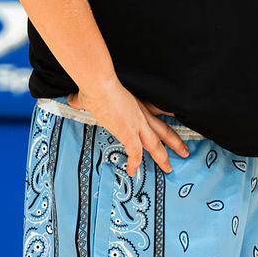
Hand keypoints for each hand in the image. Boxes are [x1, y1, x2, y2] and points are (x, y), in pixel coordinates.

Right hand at [67, 81, 188, 176]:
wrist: (100, 84)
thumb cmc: (96, 84)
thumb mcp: (93, 91)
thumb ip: (84, 98)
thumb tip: (73, 98)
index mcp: (136, 103)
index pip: (156, 109)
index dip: (166, 114)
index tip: (174, 117)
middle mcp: (141, 114)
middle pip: (164, 131)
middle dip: (175, 142)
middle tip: (184, 152)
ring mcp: (138, 125)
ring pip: (156, 145)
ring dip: (163, 157)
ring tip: (169, 169)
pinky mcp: (129, 133)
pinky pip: (136, 153)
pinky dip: (135, 163)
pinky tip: (134, 172)